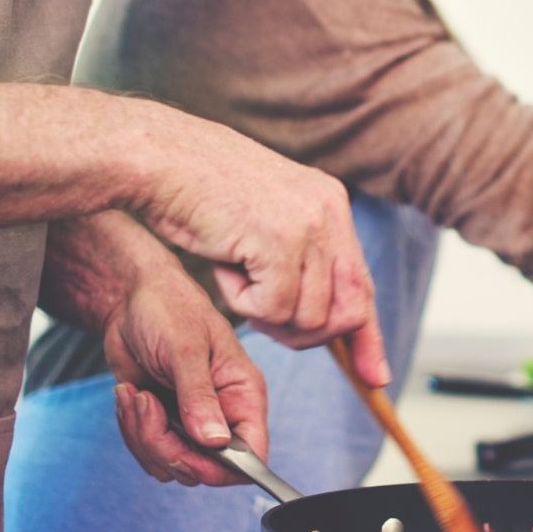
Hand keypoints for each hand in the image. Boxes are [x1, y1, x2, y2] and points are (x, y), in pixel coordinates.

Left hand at [104, 263, 266, 486]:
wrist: (130, 299)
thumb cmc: (169, 309)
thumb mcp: (185, 349)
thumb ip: (199, 397)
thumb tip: (216, 442)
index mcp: (243, 394)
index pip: (252, 453)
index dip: (223, 468)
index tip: (185, 453)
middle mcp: (223, 414)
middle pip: (206, 467)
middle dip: (166, 446)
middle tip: (145, 404)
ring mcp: (192, 422)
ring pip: (172, 465)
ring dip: (143, 436)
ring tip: (135, 394)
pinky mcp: (164, 423)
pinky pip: (149, 453)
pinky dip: (131, 430)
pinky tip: (130, 395)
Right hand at [125, 102, 389, 387]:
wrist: (157, 156)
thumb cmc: (195, 190)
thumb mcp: (264, 218)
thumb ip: (301, 256)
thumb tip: (326, 317)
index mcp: (330, 202)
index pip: (362, 283)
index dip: (368, 335)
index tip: (376, 375)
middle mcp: (329, 211)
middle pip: (347, 311)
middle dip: (307, 334)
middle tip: (260, 313)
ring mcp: (308, 225)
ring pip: (308, 318)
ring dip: (264, 312)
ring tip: (233, 270)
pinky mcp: (280, 242)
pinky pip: (274, 310)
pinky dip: (242, 302)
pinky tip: (224, 265)